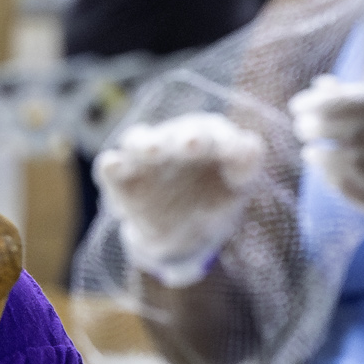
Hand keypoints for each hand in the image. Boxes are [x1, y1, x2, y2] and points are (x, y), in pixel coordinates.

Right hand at [92, 116, 269, 285]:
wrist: (180, 230)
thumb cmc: (213, 197)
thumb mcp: (236, 185)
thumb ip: (245, 165)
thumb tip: (253, 146)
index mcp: (207, 137)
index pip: (216, 133)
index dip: (226, 141)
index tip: (236, 151)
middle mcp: (173, 139)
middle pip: (178, 133)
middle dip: (186, 137)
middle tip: (191, 143)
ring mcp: (145, 157)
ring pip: (140, 140)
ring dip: (146, 142)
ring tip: (152, 150)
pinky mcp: (122, 177)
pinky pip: (111, 167)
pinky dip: (111, 164)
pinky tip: (113, 164)